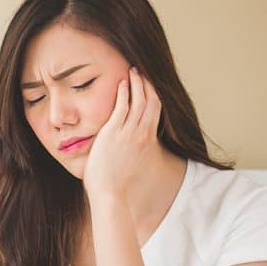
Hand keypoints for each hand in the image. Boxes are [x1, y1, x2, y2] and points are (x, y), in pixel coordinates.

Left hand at [82, 66, 161, 199]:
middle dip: (147, 84)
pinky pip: (122, 107)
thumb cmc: (116, 184)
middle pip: (151, 101)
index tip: (148, 84)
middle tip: (142, 71)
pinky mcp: (114, 133)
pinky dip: (123, 93)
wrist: (111, 194)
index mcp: (147, 141)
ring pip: (138, 101)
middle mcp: (141, 134)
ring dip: (136, 84)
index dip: (153, 95)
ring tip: (132, 71)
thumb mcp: (131, 163)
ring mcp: (128, 133)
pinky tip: (121, 83)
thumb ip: (131, 151)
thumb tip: (125, 149)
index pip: (155, 111)